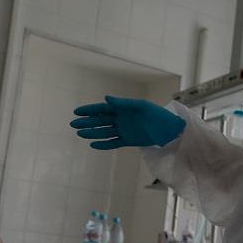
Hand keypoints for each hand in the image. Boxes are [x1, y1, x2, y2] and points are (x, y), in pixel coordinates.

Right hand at [70, 96, 185, 149]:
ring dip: (92, 133)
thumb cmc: (156, 113)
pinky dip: (103, 144)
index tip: (76, 112)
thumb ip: (123, 103)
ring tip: (80, 134)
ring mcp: (124, 130)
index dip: (89, 110)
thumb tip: (106, 98)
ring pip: (104, 132)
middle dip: (86, 122)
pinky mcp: (128, 140)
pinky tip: (93, 144)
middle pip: (99, 121)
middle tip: (73, 125)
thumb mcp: (141, 106)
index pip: (101, 109)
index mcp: (122, 109)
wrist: (169, 128)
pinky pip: (113, 142)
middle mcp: (121, 119)